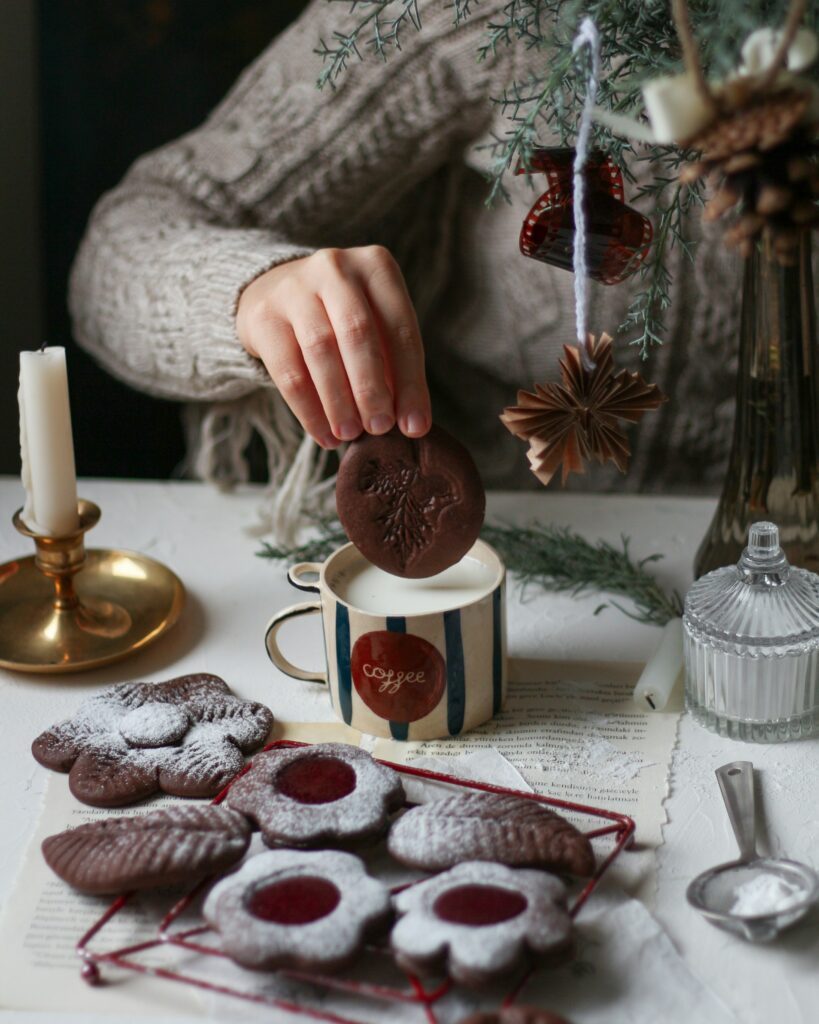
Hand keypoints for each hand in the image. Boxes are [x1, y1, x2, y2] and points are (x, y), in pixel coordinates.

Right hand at [236, 246, 430, 448]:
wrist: (274, 292)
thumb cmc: (340, 317)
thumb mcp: (375, 325)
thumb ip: (393, 364)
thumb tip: (411, 422)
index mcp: (376, 267)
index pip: (400, 329)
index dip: (410, 382)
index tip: (415, 426)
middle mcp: (336, 268)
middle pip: (358, 333)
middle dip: (372, 388)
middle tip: (380, 428)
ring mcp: (295, 287)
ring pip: (321, 350)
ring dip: (339, 401)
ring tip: (349, 435)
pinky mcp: (263, 316)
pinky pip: (288, 370)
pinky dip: (309, 409)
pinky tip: (324, 434)